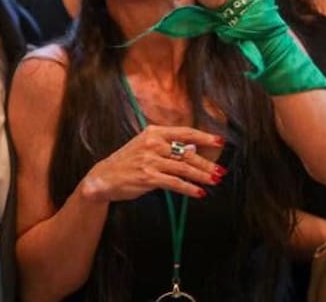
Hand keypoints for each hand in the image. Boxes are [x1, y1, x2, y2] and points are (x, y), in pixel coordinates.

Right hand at [81, 124, 225, 202]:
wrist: (104, 177)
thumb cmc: (128, 162)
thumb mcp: (147, 148)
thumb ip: (169, 147)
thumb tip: (193, 149)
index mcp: (153, 132)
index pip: (185, 132)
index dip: (204, 136)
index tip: (219, 141)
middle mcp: (153, 144)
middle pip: (187, 152)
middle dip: (207, 163)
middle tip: (221, 171)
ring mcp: (150, 160)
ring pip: (184, 167)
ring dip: (202, 176)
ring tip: (215, 181)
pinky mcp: (148, 177)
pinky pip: (174, 182)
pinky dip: (189, 188)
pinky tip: (199, 193)